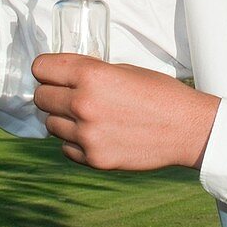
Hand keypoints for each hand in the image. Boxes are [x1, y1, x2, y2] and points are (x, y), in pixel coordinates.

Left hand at [32, 53, 220, 170]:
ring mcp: (86, 135)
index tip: (49, 73)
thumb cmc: (159, 93)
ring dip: (62, 118)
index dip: (45, 69)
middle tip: (67, 94)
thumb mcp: (124, 70)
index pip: (41, 68)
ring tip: (86, 116)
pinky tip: (94, 134)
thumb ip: (92, 73)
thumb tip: (66, 77)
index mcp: (91, 75)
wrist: (186, 128)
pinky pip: (66, 148)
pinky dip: (74, 141)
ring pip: (50, 124)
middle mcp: (83, 104)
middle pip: (40, 96)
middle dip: (51, 93)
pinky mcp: (93, 159)